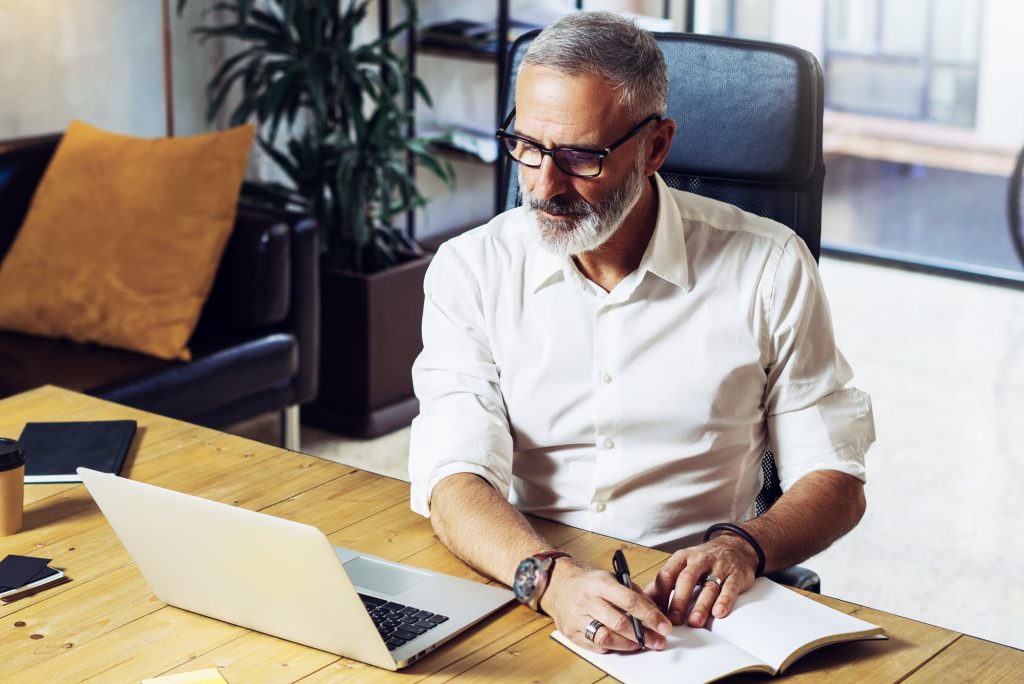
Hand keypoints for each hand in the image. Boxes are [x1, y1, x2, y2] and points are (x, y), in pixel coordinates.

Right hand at [540, 557, 671, 653]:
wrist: (557, 585)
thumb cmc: (588, 582)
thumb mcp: (611, 578)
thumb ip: (633, 593)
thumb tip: (654, 612)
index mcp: (599, 583)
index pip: (629, 600)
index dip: (650, 615)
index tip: (664, 626)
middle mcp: (587, 600)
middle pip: (619, 622)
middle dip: (643, 635)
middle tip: (658, 641)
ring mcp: (576, 618)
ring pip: (607, 637)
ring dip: (628, 644)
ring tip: (640, 643)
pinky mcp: (571, 632)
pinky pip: (595, 645)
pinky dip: (612, 646)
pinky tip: (621, 643)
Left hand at [644, 535, 758, 627]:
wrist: (736, 546)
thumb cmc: (703, 561)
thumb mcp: (682, 564)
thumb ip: (665, 582)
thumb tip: (644, 600)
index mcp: (682, 558)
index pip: (667, 574)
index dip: (659, 594)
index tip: (654, 612)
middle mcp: (699, 560)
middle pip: (686, 580)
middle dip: (679, 601)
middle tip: (673, 620)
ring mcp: (719, 567)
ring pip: (709, 587)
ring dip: (701, 605)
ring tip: (694, 622)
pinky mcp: (736, 576)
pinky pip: (730, 588)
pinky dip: (724, 601)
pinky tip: (719, 613)